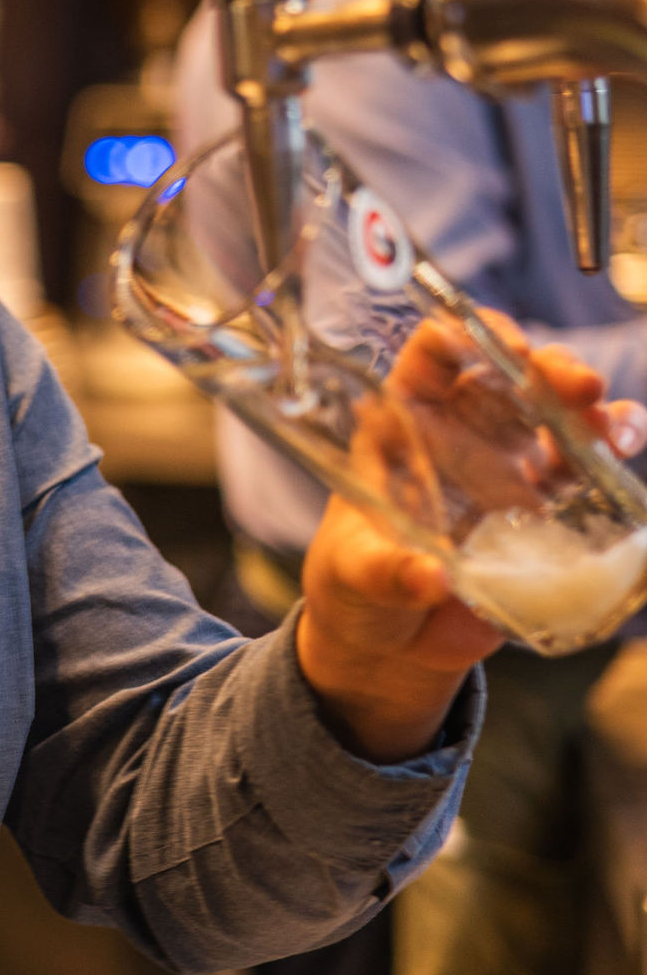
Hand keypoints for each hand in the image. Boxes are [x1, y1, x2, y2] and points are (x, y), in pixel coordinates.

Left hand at [298, 324, 646, 758]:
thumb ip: (389, 570)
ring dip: (592, 411)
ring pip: (558, 415)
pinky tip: (624, 453)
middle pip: (512, 375)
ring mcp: (505, 465)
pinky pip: (583, 468)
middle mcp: (461, 431)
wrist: (391, 638)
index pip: (435, 354)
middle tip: (581, 387)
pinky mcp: (539, 506)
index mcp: (404, 421)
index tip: (507, 348)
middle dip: (551, 369)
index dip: (470, 336)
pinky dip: (609, 454)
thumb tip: (430, 578)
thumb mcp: (358, 572)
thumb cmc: (355, 583)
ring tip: (613, 429)